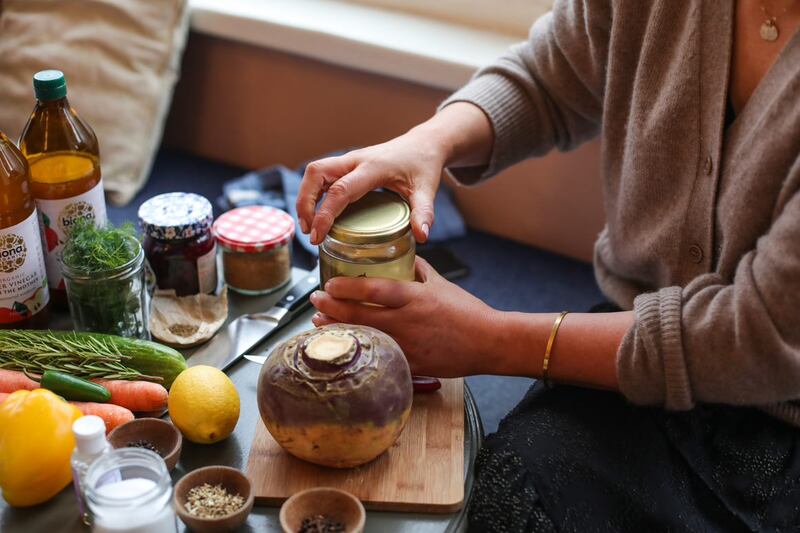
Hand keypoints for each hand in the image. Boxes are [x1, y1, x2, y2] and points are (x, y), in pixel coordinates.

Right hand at [296, 128, 445, 244]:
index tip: (317, 236)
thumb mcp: (427, 189)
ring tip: (309, 226)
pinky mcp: (347, 164)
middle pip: (316, 174)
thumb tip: (421, 237)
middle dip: (305, 202)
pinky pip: (321, 175)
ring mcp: (349, 160)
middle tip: (308, 231)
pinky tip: (316, 213)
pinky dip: (313, 193)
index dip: (324, 214)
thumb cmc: (423, 164)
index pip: (340, 190)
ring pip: (314, 172)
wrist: (423, 143)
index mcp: (373, 167)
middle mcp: (355, 160)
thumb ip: (423, 212)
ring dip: (305, 197)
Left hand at [309, 257, 501, 376]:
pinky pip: (378, 359)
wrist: (488, 342)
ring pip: (363, 339)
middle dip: (331, 309)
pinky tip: (345, 349)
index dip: (345, 288)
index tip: (328, 285)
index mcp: (414, 297)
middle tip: (314, 302)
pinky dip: (359, 353)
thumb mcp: (441, 284)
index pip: (373, 289)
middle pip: (359, 315)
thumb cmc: (467, 311)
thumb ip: (419, 270)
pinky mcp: (411, 364)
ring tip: (319, 324)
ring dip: (338, 332)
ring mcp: (407, 345)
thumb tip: (403, 257)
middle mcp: (407, 321)